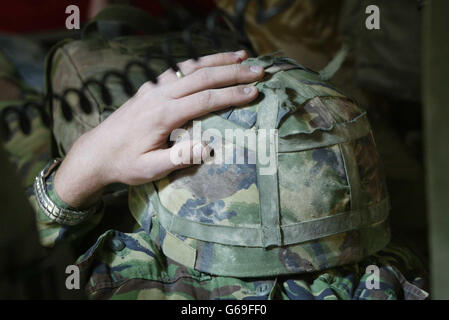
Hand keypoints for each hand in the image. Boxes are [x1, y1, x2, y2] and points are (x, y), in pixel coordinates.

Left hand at [53, 50, 263, 207]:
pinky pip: (177, 70)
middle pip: (201, 77)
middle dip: (232, 72)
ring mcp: (153, 88)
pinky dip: (197, 63)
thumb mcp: (149, 169)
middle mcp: (159, 95)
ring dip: (216, 60)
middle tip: (258, 70)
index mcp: (162, 115)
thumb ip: (177, 158)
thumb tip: (207, 147)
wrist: (95, 153)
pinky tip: (208, 62)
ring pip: (190, 68)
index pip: (204, 99)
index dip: (231, 95)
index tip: (254, 92)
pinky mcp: (149, 89)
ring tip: (240, 56)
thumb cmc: (123, 164)